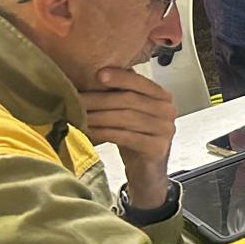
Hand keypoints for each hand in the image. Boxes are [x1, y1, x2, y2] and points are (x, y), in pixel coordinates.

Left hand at [80, 67, 175, 208]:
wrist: (147, 169)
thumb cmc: (136, 135)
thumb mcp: (132, 112)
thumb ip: (121, 93)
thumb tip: (92, 74)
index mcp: (162, 96)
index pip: (140, 82)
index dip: (120, 77)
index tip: (98, 74)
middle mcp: (168, 110)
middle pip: (129, 100)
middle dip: (99, 99)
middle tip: (76, 99)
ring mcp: (165, 129)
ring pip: (125, 118)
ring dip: (98, 116)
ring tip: (78, 115)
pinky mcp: (157, 147)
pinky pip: (126, 136)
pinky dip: (105, 132)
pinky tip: (90, 131)